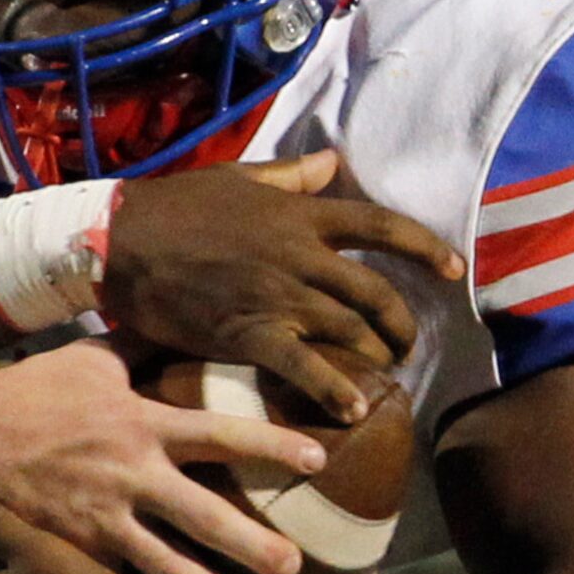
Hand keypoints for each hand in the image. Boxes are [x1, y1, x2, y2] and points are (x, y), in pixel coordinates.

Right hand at [0, 338, 318, 573]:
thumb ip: (142, 349)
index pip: (221, 433)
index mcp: (141, 424)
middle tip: (296, 565)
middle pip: (207, 519)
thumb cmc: (33, 391)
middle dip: (257, 546)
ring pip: (171, 570)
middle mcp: (130, 475)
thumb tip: (180, 320)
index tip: (319, 457)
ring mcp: (103, 520)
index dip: (274, 444)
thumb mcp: (91, 359)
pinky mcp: (76, 551)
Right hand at [99, 150, 464, 422]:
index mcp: (301, 215)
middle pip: (376, 293)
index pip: (382, 227)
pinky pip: (306, 366)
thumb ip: (290, 176)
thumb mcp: (237, 177)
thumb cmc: (174, 205)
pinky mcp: (250, 332)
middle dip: (401, 323)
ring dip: (377, 356)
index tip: (452, 268)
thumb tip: (331, 163)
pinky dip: (336, 390)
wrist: (121, 242)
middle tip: (405, 343)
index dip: (426, 248)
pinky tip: (355, 410)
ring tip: (383, 373)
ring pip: (350, 330)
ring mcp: (279, 296)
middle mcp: (301, 256)